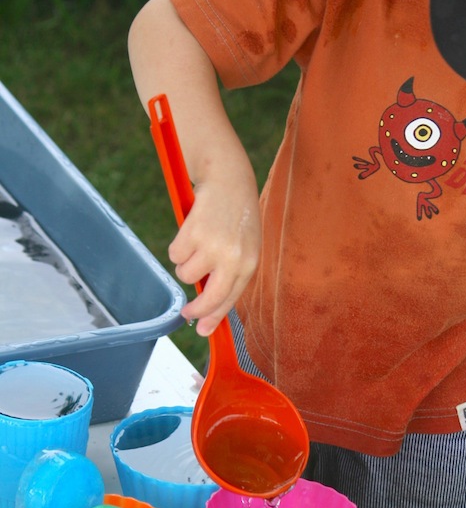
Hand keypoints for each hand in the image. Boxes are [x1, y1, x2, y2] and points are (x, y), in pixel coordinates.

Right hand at [168, 175, 260, 335]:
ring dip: (186, 264)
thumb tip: (208, 307)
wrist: (228, 178)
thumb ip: (230, 273)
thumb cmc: (235, 216)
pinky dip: (178, 247)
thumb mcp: (243, 246)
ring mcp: (212, 246)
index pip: (230, 299)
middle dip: (195, 310)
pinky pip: (174, 255)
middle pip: (210, 298)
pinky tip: (190, 231)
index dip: (214, 317)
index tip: (202, 329)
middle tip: (186, 313)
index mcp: (249, 263)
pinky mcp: (192, 234)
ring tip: (197, 244)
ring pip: (186, 274)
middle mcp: (232, 258)